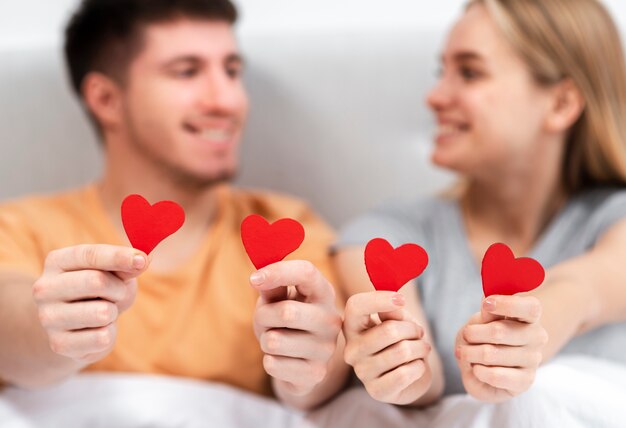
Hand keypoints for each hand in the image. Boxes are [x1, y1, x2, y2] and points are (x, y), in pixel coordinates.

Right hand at [32, 244, 148, 363]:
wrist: (79, 326)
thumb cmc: (101, 291)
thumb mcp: (115, 273)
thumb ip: (126, 266)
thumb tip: (142, 260)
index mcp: (57, 261)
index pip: (90, 255)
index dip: (118, 257)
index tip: (141, 260)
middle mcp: (44, 288)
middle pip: (96, 281)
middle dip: (118, 289)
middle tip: (118, 293)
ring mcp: (48, 318)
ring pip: (101, 312)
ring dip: (113, 312)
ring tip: (104, 312)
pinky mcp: (59, 344)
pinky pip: (102, 338)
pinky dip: (108, 334)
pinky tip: (96, 330)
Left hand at [251, 260, 341, 395]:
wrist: (302, 359)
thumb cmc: (288, 320)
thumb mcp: (279, 299)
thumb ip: (272, 287)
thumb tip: (258, 278)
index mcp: (323, 292)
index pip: (306, 273)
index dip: (278, 272)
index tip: (253, 279)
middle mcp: (331, 319)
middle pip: (286, 312)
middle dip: (263, 316)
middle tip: (265, 320)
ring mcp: (327, 348)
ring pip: (274, 341)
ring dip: (265, 340)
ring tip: (277, 340)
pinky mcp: (316, 373)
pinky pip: (273, 364)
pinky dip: (269, 361)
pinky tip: (283, 359)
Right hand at [343, 291, 431, 404]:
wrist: (408, 376)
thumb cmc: (400, 342)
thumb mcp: (399, 321)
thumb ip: (394, 312)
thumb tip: (393, 305)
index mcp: (352, 326)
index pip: (355, 306)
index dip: (379, 299)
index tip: (402, 299)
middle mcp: (351, 349)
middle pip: (389, 330)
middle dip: (413, 329)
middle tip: (419, 333)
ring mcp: (362, 372)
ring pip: (402, 351)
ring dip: (420, 348)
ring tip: (421, 349)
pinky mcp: (376, 391)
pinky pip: (405, 374)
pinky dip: (419, 367)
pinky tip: (416, 366)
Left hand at [455, 295, 548, 402]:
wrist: (486, 365)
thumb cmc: (484, 336)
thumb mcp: (482, 319)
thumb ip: (488, 312)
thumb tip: (489, 305)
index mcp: (530, 316)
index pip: (530, 307)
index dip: (507, 304)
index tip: (486, 303)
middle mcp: (537, 337)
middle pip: (498, 331)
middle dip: (472, 333)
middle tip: (466, 336)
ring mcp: (533, 360)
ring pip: (491, 354)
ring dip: (469, 353)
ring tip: (466, 353)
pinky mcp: (525, 381)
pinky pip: (495, 376)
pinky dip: (478, 371)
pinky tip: (477, 368)